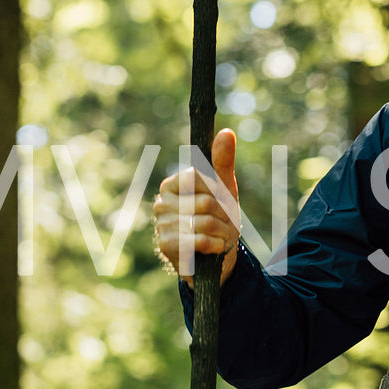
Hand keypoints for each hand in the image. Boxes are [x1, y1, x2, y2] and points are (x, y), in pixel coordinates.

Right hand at [153, 129, 240, 285]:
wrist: (216, 256)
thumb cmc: (219, 217)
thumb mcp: (224, 188)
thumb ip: (223, 161)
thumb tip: (226, 132)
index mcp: (173, 184)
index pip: (200, 178)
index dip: (220, 191)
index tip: (222, 200)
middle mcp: (162, 202)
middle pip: (206, 202)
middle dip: (224, 215)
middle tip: (223, 222)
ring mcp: (162, 224)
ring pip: (206, 222)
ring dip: (222, 232)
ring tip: (219, 235)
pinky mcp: (166, 245)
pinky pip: (200, 240)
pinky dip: (215, 245)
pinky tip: (213, 247)